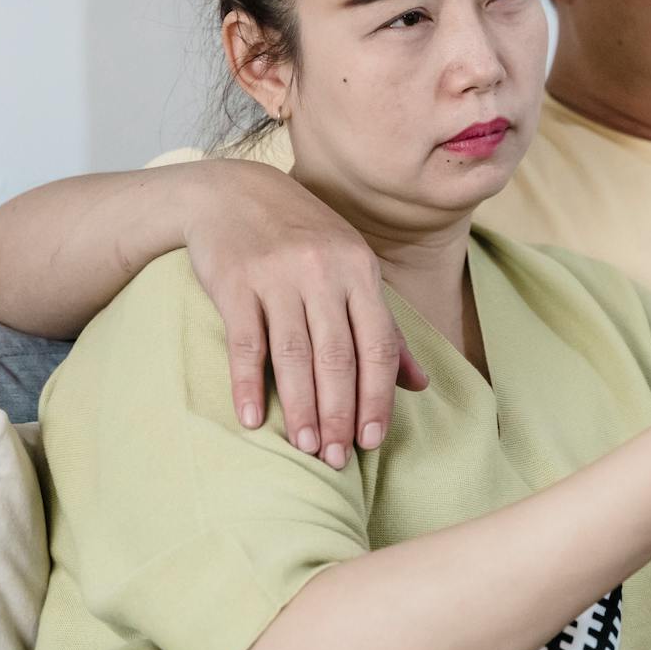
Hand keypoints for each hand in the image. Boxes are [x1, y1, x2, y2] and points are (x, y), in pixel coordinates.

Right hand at [183, 159, 428, 465]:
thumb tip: (419, 384)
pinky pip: (246, 342)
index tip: (372, 441)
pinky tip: (253, 419)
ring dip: (301, 407)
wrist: (231, 192)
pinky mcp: (235, 282)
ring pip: (295, 354)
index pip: (377, 345)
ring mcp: (278, 276)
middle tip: (338, 457)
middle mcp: (323, 271)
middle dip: (341, 413)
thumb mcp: (351, 268)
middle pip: (337, 356)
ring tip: (306, 447)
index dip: (377, 397)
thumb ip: (384, 325)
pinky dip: (249, 384)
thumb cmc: (300, 237)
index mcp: (359, 269)